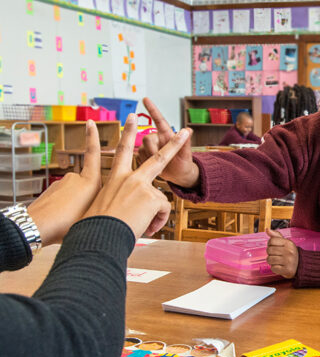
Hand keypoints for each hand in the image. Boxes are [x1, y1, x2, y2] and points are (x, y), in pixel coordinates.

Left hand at [27, 120, 101, 245]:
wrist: (37, 225)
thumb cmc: (67, 222)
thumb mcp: (94, 214)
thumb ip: (104, 203)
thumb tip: (110, 202)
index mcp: (89, 182)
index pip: (93, 154)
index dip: (92, 138)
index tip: (90, 123)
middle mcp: (76, 179)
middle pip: (88, 184)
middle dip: (88, 198)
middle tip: (85, 213)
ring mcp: (62, 185)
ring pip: (75, 193)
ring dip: (76, 205)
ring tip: (74, 221)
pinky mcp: (52, 192)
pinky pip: (64, 199)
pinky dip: (65, 208)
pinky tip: (64, 220)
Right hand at [83, 114, 191, 237]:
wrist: (98, 237)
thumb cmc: (97, 227)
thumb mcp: (106, 208)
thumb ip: (123, 202)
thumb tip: (134, 212)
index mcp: (115, 178)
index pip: (122, 151)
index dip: (127, 134)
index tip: (130, 119)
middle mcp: (129, 178)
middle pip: (156, 157)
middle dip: (172, 143)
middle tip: (184, 132)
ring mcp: (142, 186)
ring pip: (162, 196)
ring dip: (157, 214)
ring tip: (146, 227)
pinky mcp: (151, 197)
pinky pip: (163, 211)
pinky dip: (156, 222)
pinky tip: (146, 229)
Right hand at [137, 97, 198, 187]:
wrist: (178, 176)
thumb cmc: (184, 163)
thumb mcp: (186, 155)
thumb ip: (186, 143)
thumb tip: (189, 130)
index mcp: (168, 135)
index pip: (159, 120)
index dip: (152, 109)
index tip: (145, 99)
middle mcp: (157, 139)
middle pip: (147, 138)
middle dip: (152, 150)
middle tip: (161, 161)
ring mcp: (149, 147)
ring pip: (141, 149)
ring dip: (150, 158)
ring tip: (161, 165)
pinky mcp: (143, 154)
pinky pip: (139, 156)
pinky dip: (145, 163)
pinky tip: (153, 167)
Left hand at [265, 228, 297, 278]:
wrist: (300, 265)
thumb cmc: (289, 252)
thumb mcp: (285, 242)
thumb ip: (276, 235)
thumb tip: (267, 229)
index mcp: (288, 243)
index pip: (271, 241)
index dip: (270, 244)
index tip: (275, 246)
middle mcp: (289, 251)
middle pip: (269, 250)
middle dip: (270, 253)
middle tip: (276, 254)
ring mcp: (288, 261)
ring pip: (269, 259)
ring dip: (271, 261)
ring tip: (277, 260)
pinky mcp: (287, 270)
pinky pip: (273, 268)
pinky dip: (274, 268)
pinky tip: (280, 266)